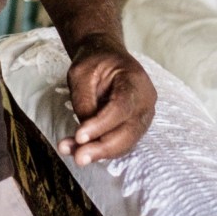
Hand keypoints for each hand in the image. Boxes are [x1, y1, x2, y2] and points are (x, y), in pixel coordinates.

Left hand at [57, 42, 155, 165]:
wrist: (107, 58)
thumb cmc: (95, 62)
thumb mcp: (81, 73)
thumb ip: (83, 100)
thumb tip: (84, 133)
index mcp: (136, 80)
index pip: (121, 107)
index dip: (101, 125)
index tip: (80, 136)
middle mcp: (145, 102)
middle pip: (128, 132)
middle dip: (102, 148)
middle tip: (78, 157)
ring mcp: (142, 117)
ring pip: (124, 143)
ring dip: (98, 152)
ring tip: (71, 152)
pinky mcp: (134, 129)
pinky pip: (119, 144)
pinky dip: (99, 150)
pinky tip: (78, 150)